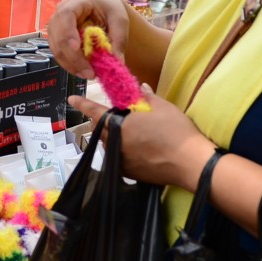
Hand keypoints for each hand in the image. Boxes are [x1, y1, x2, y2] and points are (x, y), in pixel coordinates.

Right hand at [46, 0, 131, 79]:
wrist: (103, 7)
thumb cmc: (110, 9)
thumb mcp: (120, 20)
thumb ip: (119, 38)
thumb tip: (117, 61)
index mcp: (75, 3)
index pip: (65, 16)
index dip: (68, 32)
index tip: (77, 48)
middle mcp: (60, 14)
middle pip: (59, 37)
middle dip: (73, 58)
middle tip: (90, 73)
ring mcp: (56, 28)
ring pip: (57, 49)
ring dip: (71, 65)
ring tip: (89, 75)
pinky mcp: (57, 40)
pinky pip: (60, 55)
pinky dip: (70, 65)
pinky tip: (83, 72)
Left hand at [68, 87, 214, 190]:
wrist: (190, 162)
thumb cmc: (177, 131)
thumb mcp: (163, 107)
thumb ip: (147, 97)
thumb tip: (141, 87)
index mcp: (120, 125)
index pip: (96, 112)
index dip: (83, 104)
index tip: (71, 99)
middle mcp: (115, 143)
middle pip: (99, 130)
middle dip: (100, 121)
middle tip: (111, 114)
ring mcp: (121, 160)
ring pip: (108, 144)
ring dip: (111, 136)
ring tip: (126, 131)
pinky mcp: (129, 173)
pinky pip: (118, 158)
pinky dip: (121, 150)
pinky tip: (135, 147)